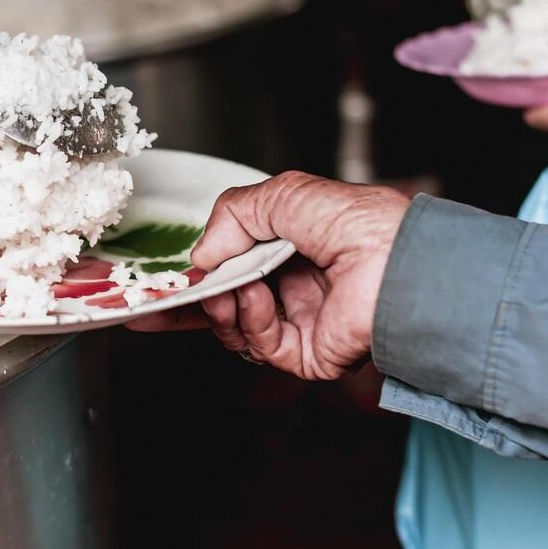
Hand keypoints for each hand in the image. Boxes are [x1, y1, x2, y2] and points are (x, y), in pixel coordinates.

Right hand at [128, 172, 410, 379]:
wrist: (397, 262)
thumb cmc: (360, 223)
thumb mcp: (283, 195)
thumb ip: (233, 215)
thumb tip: (202, 254)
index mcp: (294, 249)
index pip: (234, 265)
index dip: (197, 273)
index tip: (160, 280)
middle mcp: (296, 287)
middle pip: (227, 305)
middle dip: (186, 306)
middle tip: (150, 306)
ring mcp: (302, 321)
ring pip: (236, 328)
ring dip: (222, 307)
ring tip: (223, 288)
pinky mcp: (308, 353)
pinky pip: (261, 345)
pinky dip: (250, 320)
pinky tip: (255, 295)